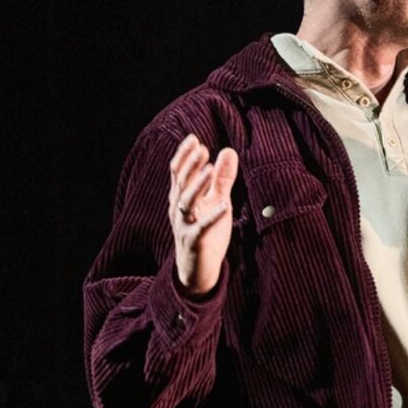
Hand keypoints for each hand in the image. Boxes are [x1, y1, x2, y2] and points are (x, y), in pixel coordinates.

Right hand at [169, 134, 238, 297]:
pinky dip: (212, 217)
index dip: (184, 155)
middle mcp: (178, 209)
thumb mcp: (217, 201)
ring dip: (197, 185)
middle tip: (201, 148)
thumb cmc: (207, 232)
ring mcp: (184, 226)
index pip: (179, 173)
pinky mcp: (194, 242)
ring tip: (209, 169)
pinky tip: (224, 206)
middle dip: (189, 165)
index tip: (194, 138)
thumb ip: (222, 178)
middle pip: (180, 183)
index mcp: (181, 198)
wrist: (198, 269)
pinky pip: (201, 228)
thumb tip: (228, 150)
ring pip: (187, 202)